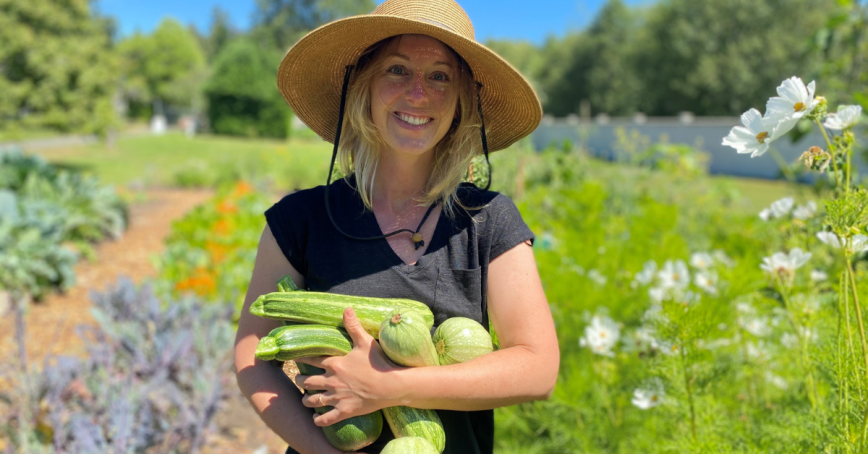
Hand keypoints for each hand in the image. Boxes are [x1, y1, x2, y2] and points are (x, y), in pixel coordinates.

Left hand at [295, 308, 405, 426]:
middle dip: (299, 381)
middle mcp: (332, 381)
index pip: (311, 360)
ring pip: (314, 400)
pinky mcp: (345, 411)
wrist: (392, 384)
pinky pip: (327, 418)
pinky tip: (316, 419)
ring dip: (306, 400)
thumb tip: (346, 308)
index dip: (300, 359)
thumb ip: (353, 326)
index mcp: (335, 364)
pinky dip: (319, 420)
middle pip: (307, 382)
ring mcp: (338, 398)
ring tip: (305, 399)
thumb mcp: (365, 341)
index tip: (292, 359)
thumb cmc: (379, 362)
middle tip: (298, 380)